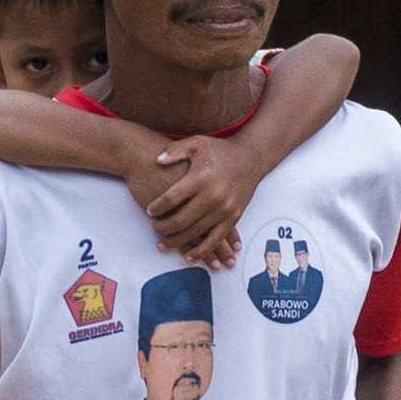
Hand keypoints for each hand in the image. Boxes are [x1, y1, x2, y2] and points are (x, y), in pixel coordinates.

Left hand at [137, 139, 259, 269]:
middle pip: (181, 220)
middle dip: (163, 228)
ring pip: (196, 233)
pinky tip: (189, 256)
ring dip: (177, 242)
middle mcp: (212, 196)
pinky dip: (202, 250)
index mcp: (200, 178)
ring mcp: (224, 209)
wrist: (250, 157)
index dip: (157, 207)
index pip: (172, 198)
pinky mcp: (233, 217)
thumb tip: (157, 161)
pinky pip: (215, 239)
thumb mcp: (196, 143)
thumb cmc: (220, 150)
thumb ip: (175, 151)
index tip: (149, 211)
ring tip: (163, 244)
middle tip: (153, 228)